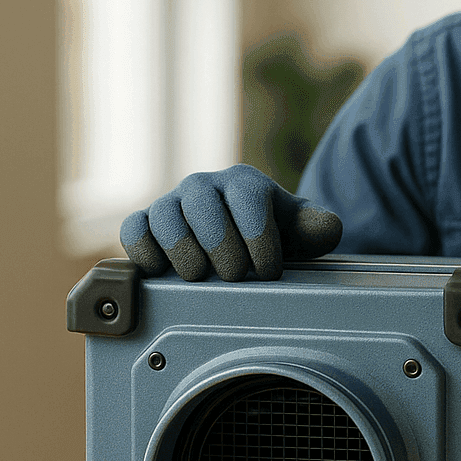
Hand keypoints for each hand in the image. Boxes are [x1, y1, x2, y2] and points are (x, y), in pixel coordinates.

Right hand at [120, 164, 341, 280]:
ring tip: (202, 277)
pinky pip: (134, 230)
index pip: (247, 202)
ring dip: (185, 255)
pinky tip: (164, 272)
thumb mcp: (300, 231)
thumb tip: (327, 228)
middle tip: (236, 276)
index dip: (259, 241)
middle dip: (223, 251)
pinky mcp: (144, 223)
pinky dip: (145, 252)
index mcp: (244, 183)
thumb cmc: (273, 236)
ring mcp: (171, 203)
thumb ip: (317, 227)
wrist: (239, 240)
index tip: (268, 271)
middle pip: (205, 210)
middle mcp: (203, 186)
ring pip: (166, 220)